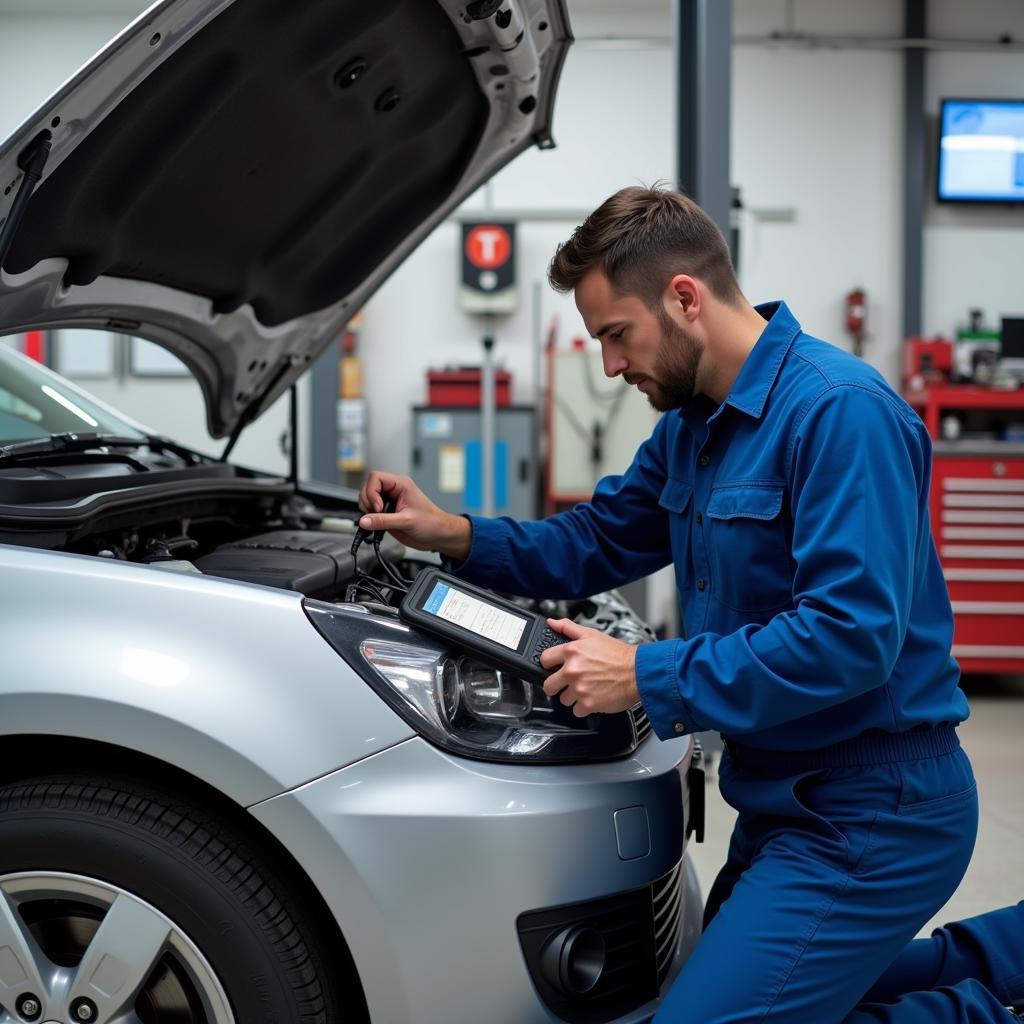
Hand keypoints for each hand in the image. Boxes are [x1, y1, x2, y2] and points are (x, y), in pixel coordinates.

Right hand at [357, 470, 471, 559]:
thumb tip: (364, 520)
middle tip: (376, 515)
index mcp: (401, 484)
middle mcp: (393, 491)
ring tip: (378, 521)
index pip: (375, 477)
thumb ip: (383, 521)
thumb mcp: (407, 521)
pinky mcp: (387, 513)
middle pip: (368, 487)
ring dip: (368, 510)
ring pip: (367, 499)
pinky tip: (377, 525)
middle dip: (368, 502)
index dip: (372, 492)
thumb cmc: (431, 523)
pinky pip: (371, 511)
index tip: (378, 507)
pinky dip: (369, 518)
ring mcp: (389, 502)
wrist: (438, 535)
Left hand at [540, 618, 639, 717]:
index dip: (549, 664)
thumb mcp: (592, 634)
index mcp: (571, 651)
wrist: (638, 671)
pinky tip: (592, 698)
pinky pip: (576, 711)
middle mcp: (572, 670)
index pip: (544, 660)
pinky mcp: (588, 704)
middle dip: (556, 685)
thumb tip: (551, 622)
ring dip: (572, 696)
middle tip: (567, 683)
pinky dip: (584, 708)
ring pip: (563, 699)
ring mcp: (579, 688)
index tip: (554, 667)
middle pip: (548, 685)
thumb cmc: (619, 654)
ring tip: (585, 689)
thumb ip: (568, 628)